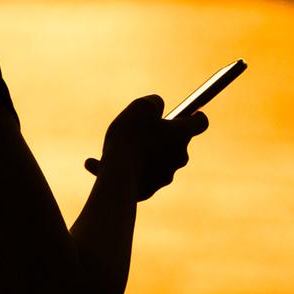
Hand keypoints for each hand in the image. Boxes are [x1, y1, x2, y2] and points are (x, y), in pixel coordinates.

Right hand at [84, 95, 209, 200]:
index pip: (200, 122)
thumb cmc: (131, 138)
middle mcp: (180, 157)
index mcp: (182, 135)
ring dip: (137, 153)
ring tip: (111, 150)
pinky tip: (93, 164)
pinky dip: (121, 168)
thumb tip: (158, 106)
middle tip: (140, 131)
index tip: (188, 113)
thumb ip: (154, 103)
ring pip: (153, 159)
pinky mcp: (150, 190)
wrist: (119, 176)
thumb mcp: (141, 107)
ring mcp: (166, 176)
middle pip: (176, 143)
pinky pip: (137, 175)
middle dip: (160, 136)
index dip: (194, 115)